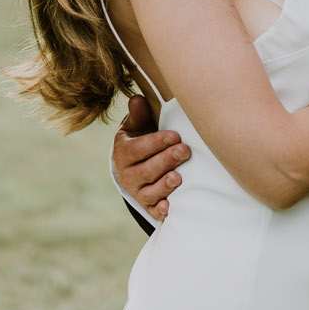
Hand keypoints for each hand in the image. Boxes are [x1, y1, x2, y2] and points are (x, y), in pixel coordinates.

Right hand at [111, 93, 190, 222]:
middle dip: (166, 160)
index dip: (156, 142)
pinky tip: (170, 207)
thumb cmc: (141, 140)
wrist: (135, 166)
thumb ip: (138, 114)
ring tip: (178, 177)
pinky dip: (161, 210)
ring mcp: (138, 192)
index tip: (175, 135)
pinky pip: (154, 211)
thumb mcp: (136, 126)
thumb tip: (137, 99)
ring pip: (150, 192)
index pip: (138, 148)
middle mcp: (128, 174)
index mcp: (124, 152)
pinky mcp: (148, 206)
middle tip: (185, 151)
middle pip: (146, 171)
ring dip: (164, 186)